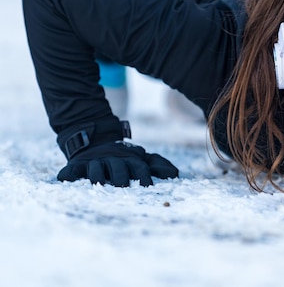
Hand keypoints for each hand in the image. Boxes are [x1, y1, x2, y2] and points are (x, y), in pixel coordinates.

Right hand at [57, 141, 178, 186]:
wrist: (97, 140)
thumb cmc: (124, 157)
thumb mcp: (141, 158)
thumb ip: (157, 165)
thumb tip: (175, 174)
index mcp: (131, 160)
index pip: (140, 168)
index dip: (143, 177)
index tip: (147, 187)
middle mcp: (114, 160)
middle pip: (118, 168)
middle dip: (121, 176)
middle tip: (122, 186)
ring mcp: (95, 162)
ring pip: (96, 169)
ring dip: (97, 176)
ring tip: (98, 185)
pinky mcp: (78, 165)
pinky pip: (72, 170)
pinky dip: (69, 174)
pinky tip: (66, 179)